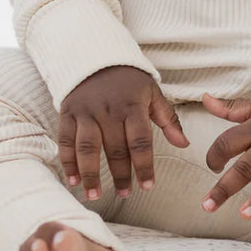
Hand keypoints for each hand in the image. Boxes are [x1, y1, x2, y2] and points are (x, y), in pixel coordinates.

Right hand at [58, 66, 189, 199]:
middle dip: (120, 176)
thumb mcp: (152, 92)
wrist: (97, 55)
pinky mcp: (68, 113)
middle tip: (125, 195)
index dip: (144, 166)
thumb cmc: (129, 79)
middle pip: (115, 149)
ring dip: (90, 174)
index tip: (148, 186)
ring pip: (87, 149)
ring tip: (94, 195)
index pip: (140, 142)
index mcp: (132, 106)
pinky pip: (66, 141)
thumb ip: (168, 119)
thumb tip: (184, 144)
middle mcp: (109, 111)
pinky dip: (68, 162)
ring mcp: (86, 112)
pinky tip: (73, 180)